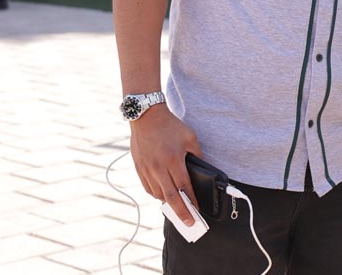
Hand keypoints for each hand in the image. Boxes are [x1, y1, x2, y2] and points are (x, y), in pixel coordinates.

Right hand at [129, 104, 201, 225]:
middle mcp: (159, 168)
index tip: (197, 211)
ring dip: (168, 203)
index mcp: (173, 160)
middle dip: (181, 212)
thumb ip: (197, 155)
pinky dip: (156, 194)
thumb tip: (202, 170)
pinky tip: (163, 195)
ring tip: (178, 209)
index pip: (184, 187)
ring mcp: (147, 169)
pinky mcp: (139, 169)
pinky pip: (148, 188)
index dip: (191, 201)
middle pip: (170, 197)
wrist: (146, 118)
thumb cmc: (171, 127)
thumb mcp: (190, 138)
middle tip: (189, 223)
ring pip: (158, 194)